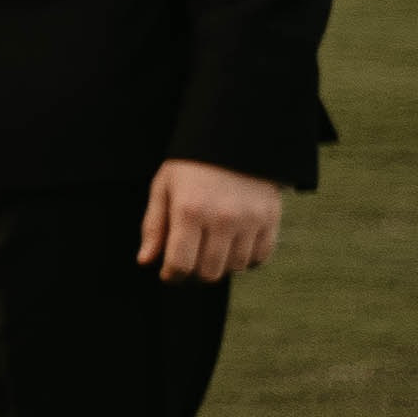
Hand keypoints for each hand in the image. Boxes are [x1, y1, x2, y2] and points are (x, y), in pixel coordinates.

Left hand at [140, 158, 283, 285]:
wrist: (235, 140)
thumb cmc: (190, 166)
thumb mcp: (163, 188)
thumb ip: (154, 226)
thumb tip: (146, 262)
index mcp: (190, 210)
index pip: (181, 264)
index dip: (172, 276)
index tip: (168, 274)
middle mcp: (222, 218)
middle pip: (210, 272)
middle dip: (194, 275)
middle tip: (188, 264)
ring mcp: (250, 220)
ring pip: (236, 267)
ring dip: (220, 266)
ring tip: (209, 251)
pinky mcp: (271, 219)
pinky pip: (260, 257)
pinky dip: (247, 260)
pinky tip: (233, 247)